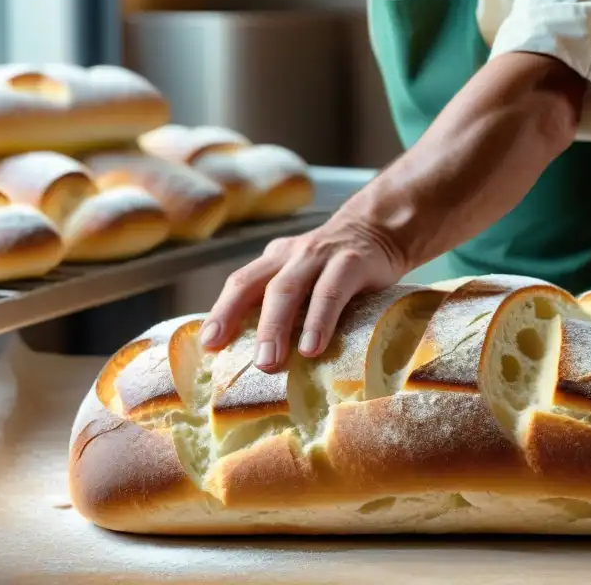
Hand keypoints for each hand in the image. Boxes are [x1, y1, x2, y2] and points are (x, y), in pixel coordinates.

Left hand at [198, 213, 406, 370]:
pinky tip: (312, 347)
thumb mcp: (307, 277)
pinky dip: (318, 320)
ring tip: (269, 362)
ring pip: (288, 289)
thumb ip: (289, 304)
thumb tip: (265, 356)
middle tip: (234, 358)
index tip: (209, 344)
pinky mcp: (351, 262)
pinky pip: (330, 292)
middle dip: (239, 321)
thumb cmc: (339, 267)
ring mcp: (320, 256)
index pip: (240, 283)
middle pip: (255, 286)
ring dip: (275, 327)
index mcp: (275, 260)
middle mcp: (291, 255)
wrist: (381, 228)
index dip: (222, 312)